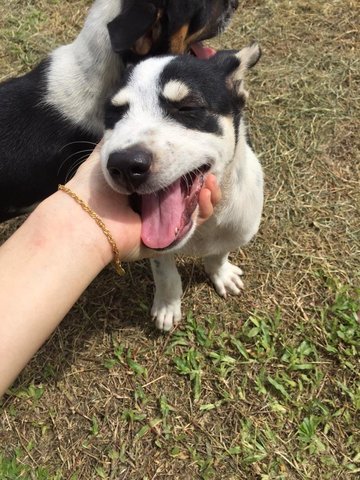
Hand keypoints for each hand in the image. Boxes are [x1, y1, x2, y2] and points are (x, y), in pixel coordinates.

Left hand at [66, 143, 220, 261]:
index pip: (177, 174)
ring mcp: (163, 220)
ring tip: (210, 182)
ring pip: (196, 208)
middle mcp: (156, 202)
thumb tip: (128, 110)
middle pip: (191, 192)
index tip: (201, 155)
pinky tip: (205, 194)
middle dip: (205, 181)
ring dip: (209, 194)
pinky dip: (203, 210)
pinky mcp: (167, 236)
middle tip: (211, 170)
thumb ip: (121, 134)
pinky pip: (192, 224)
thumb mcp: (108, 151)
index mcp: (145, 184)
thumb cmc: (94, 185)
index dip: (192, 165)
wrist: (89, 217)